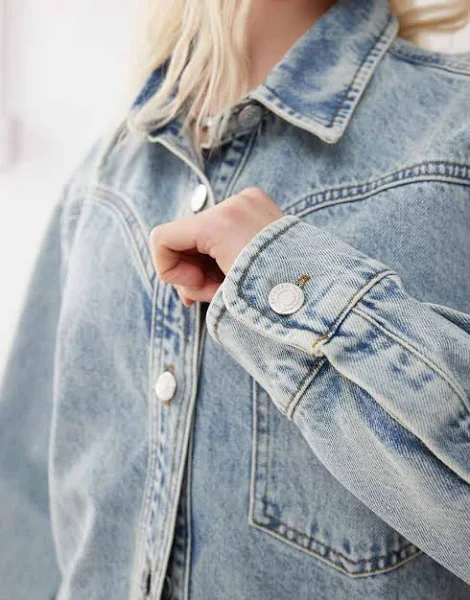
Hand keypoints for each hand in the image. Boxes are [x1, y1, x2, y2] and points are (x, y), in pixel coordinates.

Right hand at [149, 187, 283, 305]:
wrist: (327, 295)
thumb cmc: (275, 301)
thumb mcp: (223, 296)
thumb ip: (192, 285)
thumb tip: (187, 286)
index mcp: (221, 223)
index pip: (162, 238)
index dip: (169, 271)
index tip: (197, 290)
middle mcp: (235, 203)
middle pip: (185, 236)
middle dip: (191, 269)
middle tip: (214, 293)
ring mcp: (251, 201)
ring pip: (204, 233)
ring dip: (207, 262)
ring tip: (231, 286)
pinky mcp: (262, 206)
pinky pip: (225, 228)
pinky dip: (223, 251)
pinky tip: (237, 272)